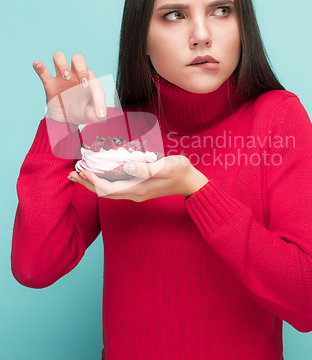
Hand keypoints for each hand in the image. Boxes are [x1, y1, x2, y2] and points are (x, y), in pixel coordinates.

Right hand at [33, 52, 106, 124]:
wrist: (66, 120)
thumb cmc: (82, 112)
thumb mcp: (93, 116)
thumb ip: (99, 116)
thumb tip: (102, 115)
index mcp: (90, 82)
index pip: (94, 79)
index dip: (93, 84)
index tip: (89, 90)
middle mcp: (76, 76)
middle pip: (78, 58)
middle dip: (80, 67)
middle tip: (81, 81)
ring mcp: (62, 78)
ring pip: (59, 58)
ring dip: (62, 64)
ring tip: (65, 77)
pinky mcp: (50, 84)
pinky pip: (43, 72)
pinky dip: (39, 67)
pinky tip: (38, 64)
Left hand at [68, 155, 208, 200]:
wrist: (191, 182)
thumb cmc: (181, 172)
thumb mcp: (167, 167)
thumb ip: (147, 167)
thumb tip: (125, 166)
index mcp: (137, 189)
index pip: (108, 188)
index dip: (93, 180)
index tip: (81, 170)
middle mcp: (134, 193)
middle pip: (104, 192)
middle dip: (87, 183)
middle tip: (71, 173)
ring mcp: (136, 192)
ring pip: (108, 190)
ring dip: (93, 183)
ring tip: (80, 174)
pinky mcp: (138, 187)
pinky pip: (115, 187)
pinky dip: (103, 181)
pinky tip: (100, 173)